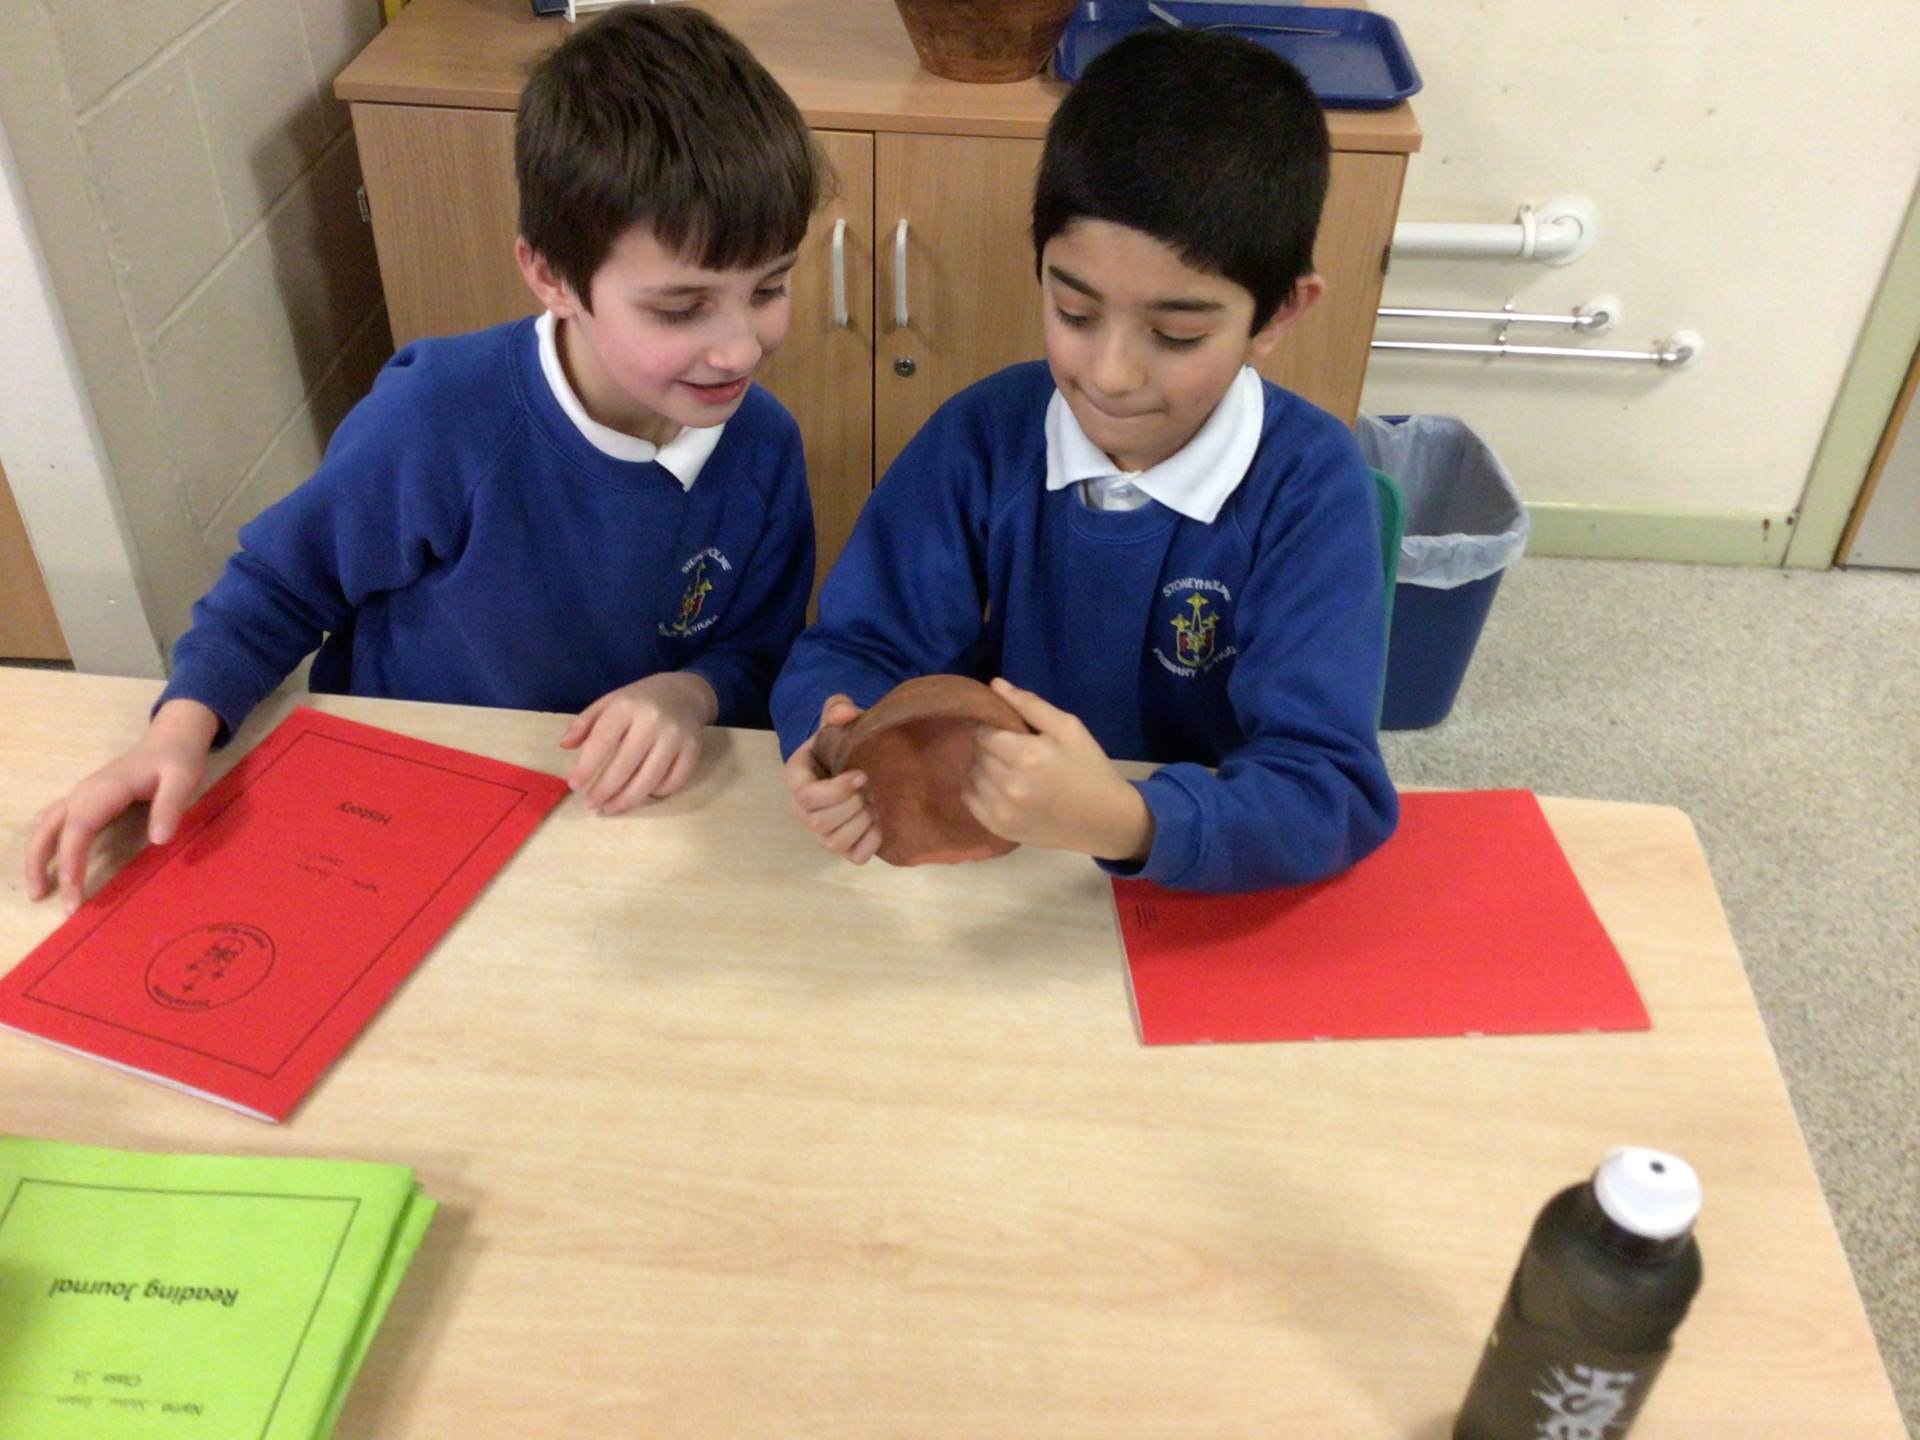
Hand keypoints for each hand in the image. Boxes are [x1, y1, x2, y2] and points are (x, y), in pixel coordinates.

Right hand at [24, 699, 219, 913]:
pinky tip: (50, 865)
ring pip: (45, 826)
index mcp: (103, 791)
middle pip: (47, 829)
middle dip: (39, 864)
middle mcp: (83, 793)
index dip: (70, 865)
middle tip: (39, 899)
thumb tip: (158, 841)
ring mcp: (81, 795)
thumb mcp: (182, 779)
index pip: (77, 832)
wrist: (171, 737)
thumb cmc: (177, 760)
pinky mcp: (86, 799)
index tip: (73, 898)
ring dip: (36, 855)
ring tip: (39, 890)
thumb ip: (170, 807)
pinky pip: (54, 823)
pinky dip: (45, 844)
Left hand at [559, 672, 716, 813]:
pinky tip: (642, 794)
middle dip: (605, 790)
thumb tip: (564, 746)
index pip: (602, 741)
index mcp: (627, 706)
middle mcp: (653, 721)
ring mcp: (676, 736)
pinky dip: (657, 793)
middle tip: (591, 805)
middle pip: (625, 766)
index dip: (586, 767)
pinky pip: (674, 781)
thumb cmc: (640, 701)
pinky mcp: (693, 750)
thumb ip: (584, 723)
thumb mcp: (610, 702)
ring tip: (611, 808)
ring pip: (649, 779)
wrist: (685, 692)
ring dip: (627, 800)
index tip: (574, 785)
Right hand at [783, 694, 882, 863]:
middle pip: (819, 823)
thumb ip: (837, 709)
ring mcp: (821, 833)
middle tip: (870, 788)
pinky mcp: (842, 848)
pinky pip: (855, 856)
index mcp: (797, 779)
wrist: (853, 763)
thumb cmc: (842, 742)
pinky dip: (871, 842)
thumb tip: (843, 713)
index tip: (862, 775)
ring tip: (874, 803)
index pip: (806, 797)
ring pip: (834, 843)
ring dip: (862, 823)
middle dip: (852, 806)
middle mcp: (804, 811)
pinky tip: (878, 821)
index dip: (836, 791)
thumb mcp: (837, 719)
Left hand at [964, 678, 1153, 861]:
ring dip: (983, 767)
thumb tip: (995, 684)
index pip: (984, 732)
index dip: (993, 728)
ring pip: (971, 775)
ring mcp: (1002, 811)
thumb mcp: (1069, 728)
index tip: (1009, 732)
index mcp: (1027, 756)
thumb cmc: (1088, 767)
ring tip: (1007, 769)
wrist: (1105, 820)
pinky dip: (978, 789)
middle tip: (1011, 751)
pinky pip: (969, 799)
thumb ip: (1030, 704)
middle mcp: (1009, 785)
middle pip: (977, 753)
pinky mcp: (999, 828)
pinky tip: (999, 787)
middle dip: (989, 747)